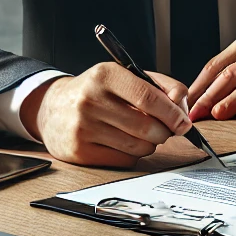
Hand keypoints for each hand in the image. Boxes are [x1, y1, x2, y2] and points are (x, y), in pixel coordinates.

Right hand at [23, 63, 192, 167]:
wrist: (52, 108)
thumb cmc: (97, 91)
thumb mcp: (124, 76)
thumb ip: (159, 85)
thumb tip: (182, 106)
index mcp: (104, 75)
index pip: (147, 97)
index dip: (172, 113)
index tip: (184, 122)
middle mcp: (90, 100)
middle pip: (146, 126)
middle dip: (165, 131)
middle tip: (166, 129)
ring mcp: (82, 127)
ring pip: (138, 146)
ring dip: (150, 144)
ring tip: (142, 134)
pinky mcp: (79, 151)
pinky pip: (124, 160)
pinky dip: (133, 154)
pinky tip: (123, 142)